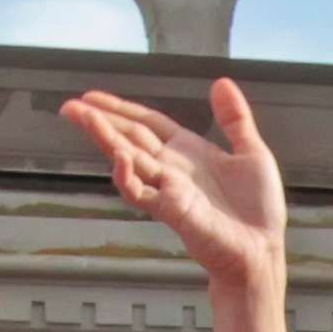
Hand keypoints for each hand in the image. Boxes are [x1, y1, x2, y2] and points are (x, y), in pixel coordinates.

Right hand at [59, 78, 286, 288]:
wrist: (262, 249)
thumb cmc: (258, 211)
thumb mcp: (253, 153)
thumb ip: (235, 119)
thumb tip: (221, 82)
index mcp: (188, 152)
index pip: (147, 123)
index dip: (122, 108)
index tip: (93, 96)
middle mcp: (172, 168)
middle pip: (129, 136)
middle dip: (100, 120)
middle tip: (70, 106)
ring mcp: (169, 189)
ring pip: (127, 158)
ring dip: (103, 136)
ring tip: (79, 116)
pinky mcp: (172, 210)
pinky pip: (141, 193)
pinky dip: (128, 175)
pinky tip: (120, 157)